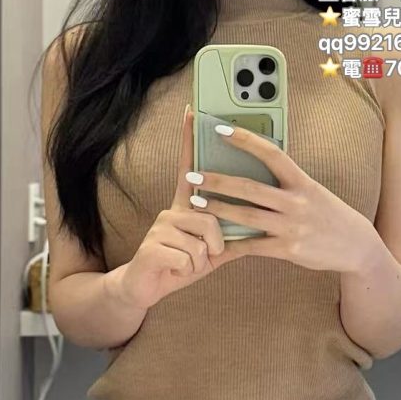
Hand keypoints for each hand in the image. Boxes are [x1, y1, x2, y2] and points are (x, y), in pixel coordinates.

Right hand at [120, 105, 247, 310]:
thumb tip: (257, 224)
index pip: (190, 168)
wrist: (143, 289)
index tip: (192, 111)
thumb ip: (231, 236)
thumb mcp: (209, 252)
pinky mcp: (153, 246)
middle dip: (214, 242)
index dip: (190, 139)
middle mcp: (172, 210)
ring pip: (202, 240)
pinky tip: (175, 271)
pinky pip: (190, 256)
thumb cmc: (179, 266)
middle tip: (205, 255)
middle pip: (210, 215)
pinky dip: (188, 270)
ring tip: (186, 265)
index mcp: (186, 207)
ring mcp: (161, 226)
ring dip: (201, 260)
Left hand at [187, 123, 378, 273]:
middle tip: (193, 174)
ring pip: (247, 216)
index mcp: (302, 181)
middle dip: (219, 181)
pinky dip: (232, 245)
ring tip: (196, 203)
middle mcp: (297, 201)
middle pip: (250, 188)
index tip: (221, 129)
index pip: (271, 153)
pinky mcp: (288, 249)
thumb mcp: (313, 190)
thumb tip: (256, 166)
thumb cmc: (329, 214)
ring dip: (219, 209)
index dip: (245, 139)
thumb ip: (287, 181)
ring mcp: (292, 226)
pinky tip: (215, 243)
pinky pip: (254, 246)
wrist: (355, 246)